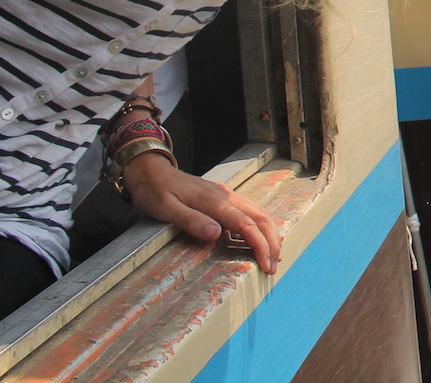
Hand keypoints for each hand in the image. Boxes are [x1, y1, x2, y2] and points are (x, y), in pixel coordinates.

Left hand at [122, 153, 281, 274]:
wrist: (151, 171)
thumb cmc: (154, 191)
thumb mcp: (166, 209)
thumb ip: (191, 221)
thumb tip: (216, 234)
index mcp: (214, 201)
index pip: (246, 225)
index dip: (260, 245)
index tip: (266, 264)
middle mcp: (226, 196)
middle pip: (260, 218)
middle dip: (272, 242)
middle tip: (275, 264)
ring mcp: (227, 194)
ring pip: (259, 212)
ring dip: (270, 233)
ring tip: (275, 253)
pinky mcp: (224, 196)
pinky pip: (251, 210)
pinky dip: (262, 224)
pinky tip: (262, 234)